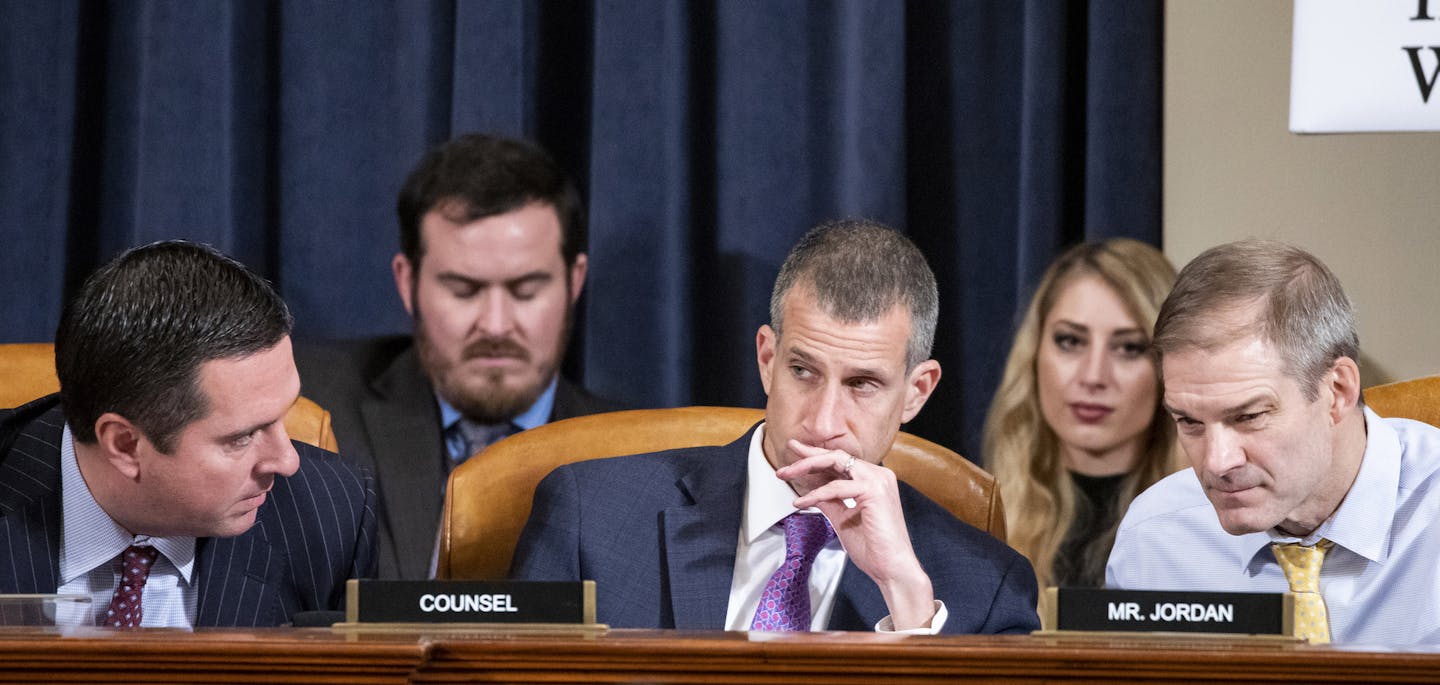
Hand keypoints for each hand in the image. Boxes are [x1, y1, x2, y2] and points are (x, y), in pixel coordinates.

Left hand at [775, 440, 936, 629]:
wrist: (892, 569)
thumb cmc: (873, 548)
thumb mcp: (843, 519)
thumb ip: (830, 502)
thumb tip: (812, 493)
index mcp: (873, 481)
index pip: (841, 462)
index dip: (816, 456)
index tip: (795, 454)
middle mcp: (879, 475)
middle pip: (837, 456)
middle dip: (807, 455)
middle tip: (785, 457)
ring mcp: (879, 481)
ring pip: (836, 462)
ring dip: (806, 467)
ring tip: (785, 475)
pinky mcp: (874, 491)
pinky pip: (836, 487)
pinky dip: (816, 493)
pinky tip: (801, 502)